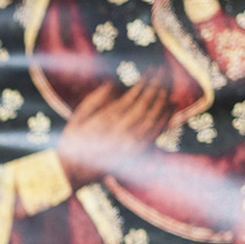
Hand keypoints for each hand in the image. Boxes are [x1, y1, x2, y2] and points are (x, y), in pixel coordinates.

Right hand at [55, 78, 175, 183]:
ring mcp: (131, 145)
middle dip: (155, 87)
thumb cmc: (73, 142)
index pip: (131, 98)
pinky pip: (156, 133)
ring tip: (166, 85)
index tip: (150, 71)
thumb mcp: (77, 117)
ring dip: (162, 100)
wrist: (73, 172)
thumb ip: (95, 100)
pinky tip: (171, 105)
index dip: (143, 83)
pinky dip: (166, 118)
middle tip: (161, 71)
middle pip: (146, 106)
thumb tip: (114, 84)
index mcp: (106, 123)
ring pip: (153, 118)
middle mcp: (121, 134)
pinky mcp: (137, 153)